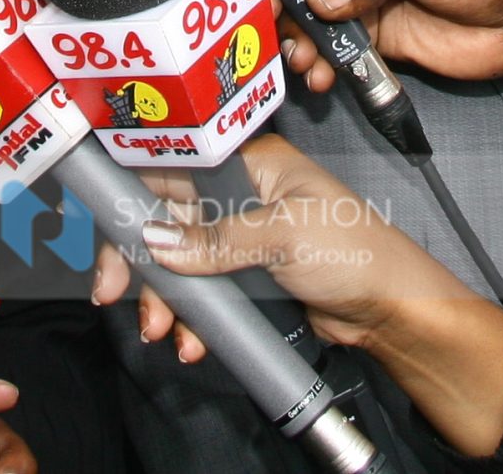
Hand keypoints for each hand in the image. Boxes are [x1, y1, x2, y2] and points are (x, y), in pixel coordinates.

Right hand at [90, 135, 502, 456]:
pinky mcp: (245, 273)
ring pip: (178, 260)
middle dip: (140, 261)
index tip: (112, 240)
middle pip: (165, 219)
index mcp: (248, 162)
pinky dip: (190, 315)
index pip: (173, 167)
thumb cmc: (353, 251)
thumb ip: (217, 238)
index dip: (133, 200)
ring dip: (163, 297)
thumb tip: (156, 242)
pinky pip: (201, 290)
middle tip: (117, 296)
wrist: (390, 307)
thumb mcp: (284, 236)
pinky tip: (191, 340)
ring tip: (165, 332)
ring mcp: (240, 235)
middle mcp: (239, 193)